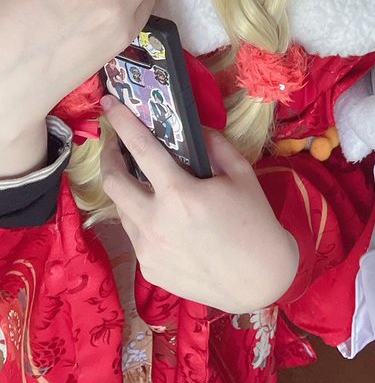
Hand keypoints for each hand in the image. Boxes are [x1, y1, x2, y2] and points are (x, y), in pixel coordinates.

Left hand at [100, 96, 298, 312]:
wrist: (259, 280)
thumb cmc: (254, 221)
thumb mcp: (241, 173)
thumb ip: (212, 144)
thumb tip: (190, 128)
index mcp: (180, 194)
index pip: (140, 148)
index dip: (121, 121)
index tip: (108, 102)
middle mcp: (156, 222)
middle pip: (113, 181)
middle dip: (109, 156)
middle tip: (117, 144)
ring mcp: (148, 250)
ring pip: (121, 209)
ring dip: (126, 188)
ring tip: (142, 180)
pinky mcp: (148, 269)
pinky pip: (135, 234)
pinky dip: (142, 217)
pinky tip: (162, 217)